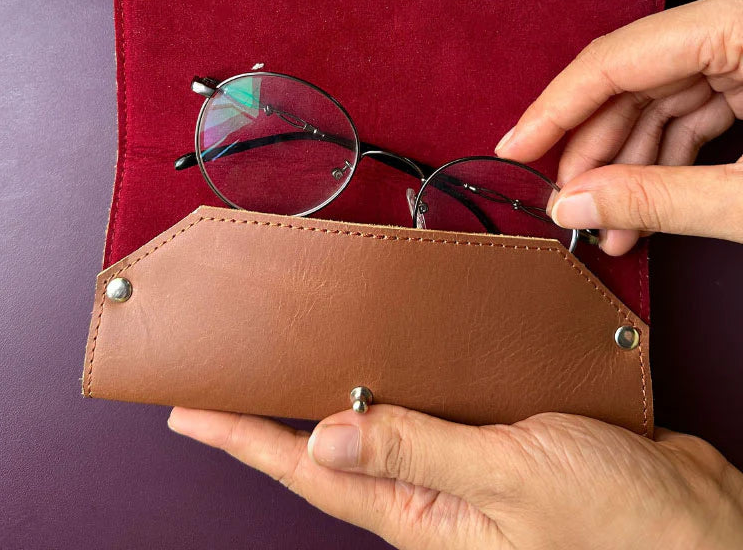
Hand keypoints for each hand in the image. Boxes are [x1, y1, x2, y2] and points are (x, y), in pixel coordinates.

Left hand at [168, 405, 742, 548]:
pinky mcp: (488, 445)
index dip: (243, 440)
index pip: (307, 470)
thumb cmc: (615, 522)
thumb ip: (418, 449)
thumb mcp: (511, 477)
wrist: (693, 524)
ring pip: (378, 422)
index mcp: (418, 512)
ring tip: (289, 363)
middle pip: (332, 446)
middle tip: (229, 381)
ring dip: (334, 393)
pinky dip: (398, 383)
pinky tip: (387, 360)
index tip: (192, 413)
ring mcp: (456, 471)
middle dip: (274, 417)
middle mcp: (428, 493)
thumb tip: (326, 432)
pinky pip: (426, 410)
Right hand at [495, 0, 742, 253]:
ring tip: (608, 221)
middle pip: (630, 80)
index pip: (614, 60)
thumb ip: (662, 199)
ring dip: (627, 164)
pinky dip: (664, 157)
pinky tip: (642, 203)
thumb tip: (580, 204)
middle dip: (592, 151)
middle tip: (566, 199)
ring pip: (655, 98)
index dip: (553, 110)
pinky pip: (689, 108)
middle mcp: (739, 23)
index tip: (516, 146)